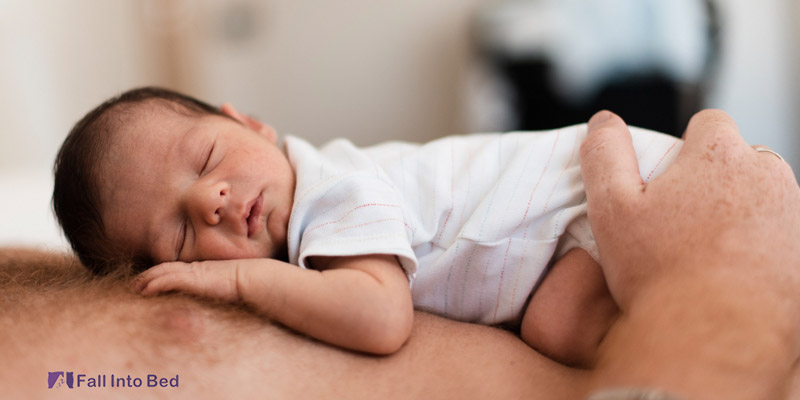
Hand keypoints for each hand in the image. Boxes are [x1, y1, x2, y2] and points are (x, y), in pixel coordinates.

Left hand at [134, 260, 242, 302]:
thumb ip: (216, 291)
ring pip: (163, 272)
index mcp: (202, 269)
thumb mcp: (226, 288)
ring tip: (134, 288)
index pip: (175, 269)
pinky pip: (170, 280)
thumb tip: (213, 300)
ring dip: (146, 279)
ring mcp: (194, 272)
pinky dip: (156, 284)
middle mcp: (195, 268)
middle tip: (133, 284)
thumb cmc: (244, 286)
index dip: (159, 274)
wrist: (252, 280)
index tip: (147, 282)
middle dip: (147, 276)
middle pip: (165, 268)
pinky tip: (145, 290)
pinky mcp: (195, 278)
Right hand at [580, 110, 799, 398]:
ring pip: (762, 198)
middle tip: (683, 223)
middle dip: (717, 181)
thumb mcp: (611, 207)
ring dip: (742, 213)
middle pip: (741, 160)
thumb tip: (603, 122)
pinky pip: (780, 234)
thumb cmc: (660, 273)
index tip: (669, 183)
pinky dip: (762, 245)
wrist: (714, 339)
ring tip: (709, 252)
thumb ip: (605, 153)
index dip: (686, 150)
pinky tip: (735, 273)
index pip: (709, 124)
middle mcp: (767, 175)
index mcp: (718, 154)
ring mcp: (793, 214)